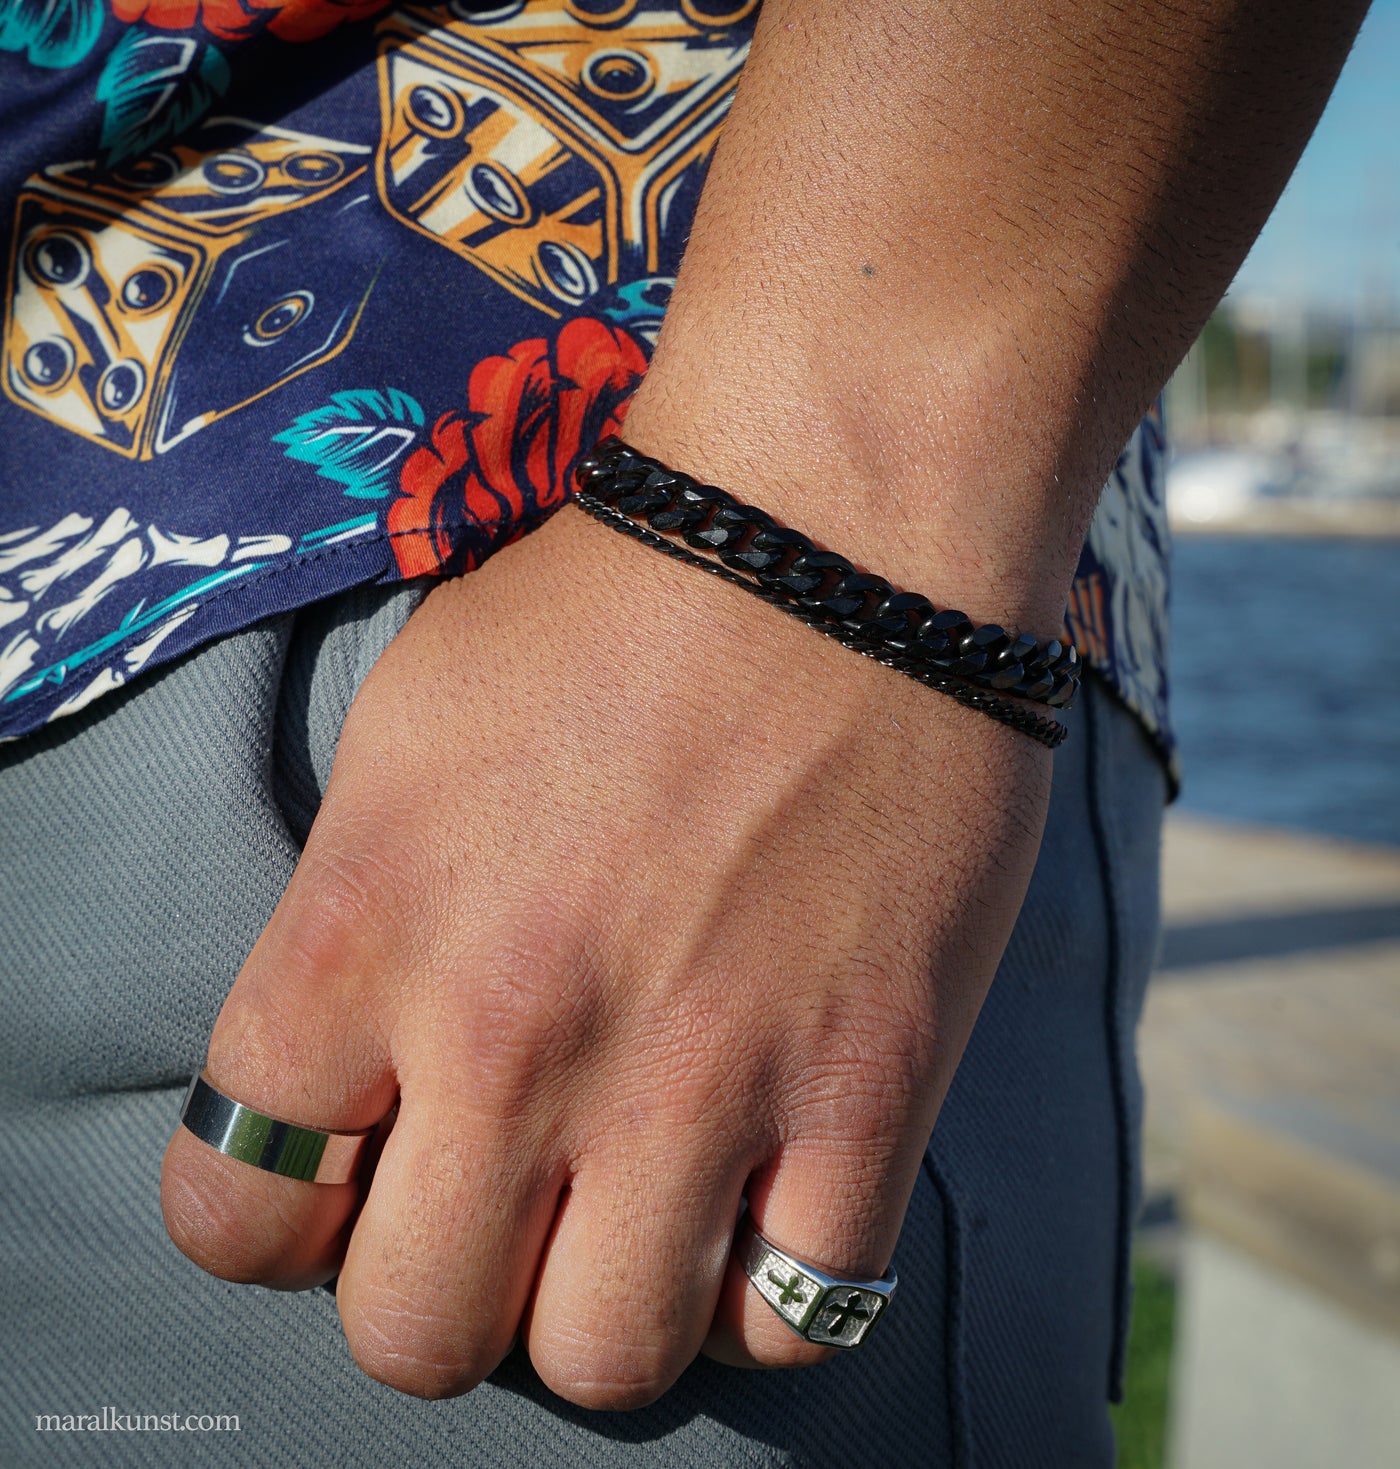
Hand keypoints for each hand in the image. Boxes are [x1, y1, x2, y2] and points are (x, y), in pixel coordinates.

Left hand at [161, 504, 1051, 1405]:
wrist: (837, 540)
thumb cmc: (614, 610)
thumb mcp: (409, 734)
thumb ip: (352, 923)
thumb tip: (354, 1067)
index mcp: (374, 930)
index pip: (233, 1210)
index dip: (277, 1218)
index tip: (346, 1176)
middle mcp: (517, 1032)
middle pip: (411, 1334)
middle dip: (439, 1293)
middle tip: (498, 1205)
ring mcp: (701, 1076)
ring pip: (602, 1360)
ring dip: (600, 1308)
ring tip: (632, 1213)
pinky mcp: (868, 1086)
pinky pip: (794, 1311)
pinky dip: (763, 1281)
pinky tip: (762, 1196)